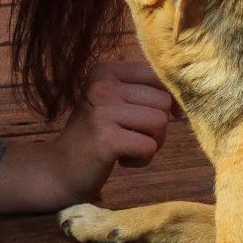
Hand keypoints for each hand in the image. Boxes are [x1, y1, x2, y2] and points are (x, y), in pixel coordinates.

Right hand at [0, 60, 174, 214]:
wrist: (58, 170)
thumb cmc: (94, 137)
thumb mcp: (114, 103)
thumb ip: (144, 92)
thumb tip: (185, 96)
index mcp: (106, 71)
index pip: (157, 74)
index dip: (167, 98)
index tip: (154, 117)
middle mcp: (103, 85)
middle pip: (163, 101)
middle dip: (157, 127)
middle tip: (132, 138)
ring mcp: (103, 111)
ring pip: (160, 123)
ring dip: (151, 143)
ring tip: (127, 147)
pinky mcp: (106, 139)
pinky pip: (149, 147)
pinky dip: (142, 160)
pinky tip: (120, 161)